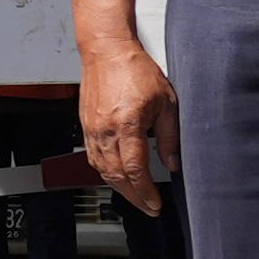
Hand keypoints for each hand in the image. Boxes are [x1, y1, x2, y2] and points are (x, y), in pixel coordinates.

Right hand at [80, 37, 180, 215]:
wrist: (107, 51)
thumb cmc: (135, 70)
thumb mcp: (167, 103)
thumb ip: (169, 136)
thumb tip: (172, 162)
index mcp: (127, 125)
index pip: (135, 170)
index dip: (146, 192)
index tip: (155, 203)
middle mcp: (105, 130)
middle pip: (115, 176)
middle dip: (133, 196)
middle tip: (148, 207)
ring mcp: (92, 129)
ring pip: (101, 169)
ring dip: (118, 187)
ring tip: (135, 196)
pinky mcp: (86, 125)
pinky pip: (93, 157)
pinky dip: (104, 171)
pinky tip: (115, 175)